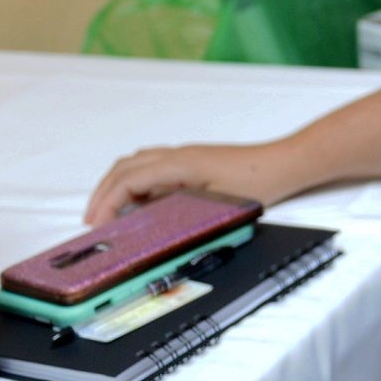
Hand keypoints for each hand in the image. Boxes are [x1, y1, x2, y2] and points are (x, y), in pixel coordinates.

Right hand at [84, 141, 308, 226]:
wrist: (287, 163)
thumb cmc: (260, 181)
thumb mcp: (217, 204)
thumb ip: (180, 212)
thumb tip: (150, 223)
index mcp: (179, 163)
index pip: (127, 179)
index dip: (106, 202)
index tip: (97, 224)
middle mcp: (178, 155)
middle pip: (124, 168)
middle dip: (103, 193)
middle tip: (93, 221)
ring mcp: (186, 156)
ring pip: (137, 165)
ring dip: (119, 186)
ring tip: (111, 213)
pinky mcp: (195, 162)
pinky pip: (154, 168)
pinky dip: (138, 183)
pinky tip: (143, 204)